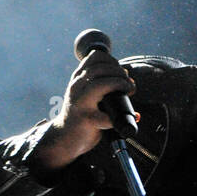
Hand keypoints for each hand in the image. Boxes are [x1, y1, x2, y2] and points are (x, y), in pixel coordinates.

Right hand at [34, 49, 136, 171]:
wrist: (64, 139)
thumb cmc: (81, 117)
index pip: (94, 57)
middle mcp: (76, 87)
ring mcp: (79, 103)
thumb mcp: (88, 97)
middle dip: (119, 72)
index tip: (122, 72)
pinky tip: (121, 118)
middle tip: (129, 84)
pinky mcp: (85, 120)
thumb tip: (132, 93)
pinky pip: (104, 115)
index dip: (113, 60)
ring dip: (118, 84)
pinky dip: (116, 116)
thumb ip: (105, 91)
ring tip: (128, 91)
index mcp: (78, 79)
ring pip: (98, 84)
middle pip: (99, 69)